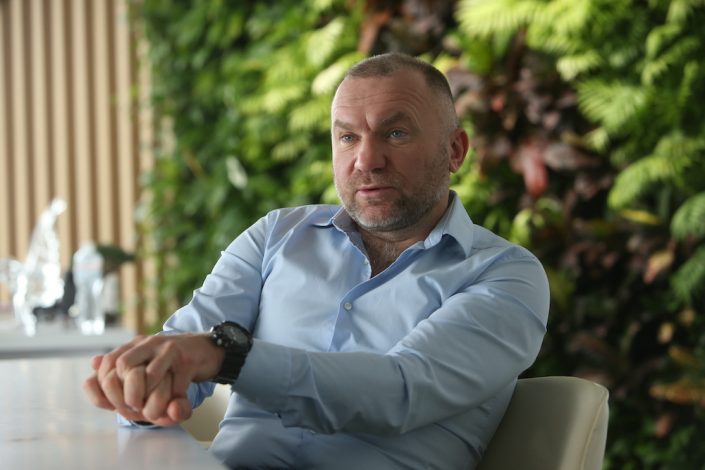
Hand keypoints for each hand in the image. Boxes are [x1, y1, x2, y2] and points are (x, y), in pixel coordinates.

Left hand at [82, 334, 223, 425]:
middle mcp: (150, 343)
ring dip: (150, 397)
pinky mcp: (187, 360)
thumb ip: (121, 361)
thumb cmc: (172, 360)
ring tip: (154, 409)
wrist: (207, 349)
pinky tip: (175, 402)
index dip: (107, 386)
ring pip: (149, 376)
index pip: (108, 362)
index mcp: (136, 344)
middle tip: (134, 407)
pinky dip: (173, 400)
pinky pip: (174, 385)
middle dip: (126, 392)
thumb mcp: (145, 358)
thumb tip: (94, 362)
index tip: (115, 403)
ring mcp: (169, 349)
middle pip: (123, 365)